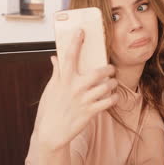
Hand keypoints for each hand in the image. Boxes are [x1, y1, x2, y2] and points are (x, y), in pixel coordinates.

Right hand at [37, 30, 118, 150]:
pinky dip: (113, 97)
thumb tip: (55, 58)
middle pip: (98, 71)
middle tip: (110, 68)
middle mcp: (75, 88)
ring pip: (107, 86)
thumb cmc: (50, 110)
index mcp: (63, 79)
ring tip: (112, 83)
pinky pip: (109, 101)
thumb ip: (56, 72)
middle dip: (108, 68)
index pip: (70, 56)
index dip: (76, 42)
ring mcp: (84, 100)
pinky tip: (112, 96)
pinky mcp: (91, 112)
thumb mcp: (50, 89)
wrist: (51, 133)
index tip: (81, 31)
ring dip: (113, 83)